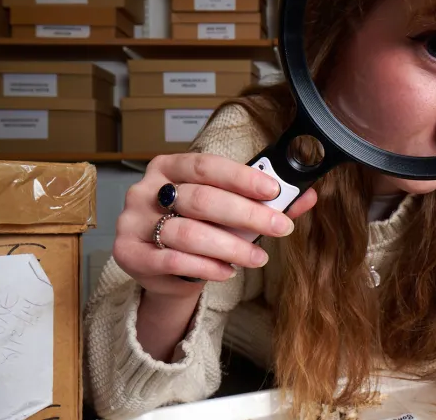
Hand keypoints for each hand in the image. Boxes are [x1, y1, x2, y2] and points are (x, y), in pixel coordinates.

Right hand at [112, 152, 317, 298]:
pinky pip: (171, 259)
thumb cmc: (197, 230)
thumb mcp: (226, 213)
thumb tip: (307, 196)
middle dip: (246, 214)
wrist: (163, 270)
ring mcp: (132, 221)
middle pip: (200, 198)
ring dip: (230, 246)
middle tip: (280, 228)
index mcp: (168, 167)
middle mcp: (146, 190)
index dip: (240, 177)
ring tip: (258, 258)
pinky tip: (227, 270)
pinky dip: (205, 266)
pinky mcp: (128, 252)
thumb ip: (261, 203)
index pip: (205, 165)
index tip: (273, 190)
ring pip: (188, 232)